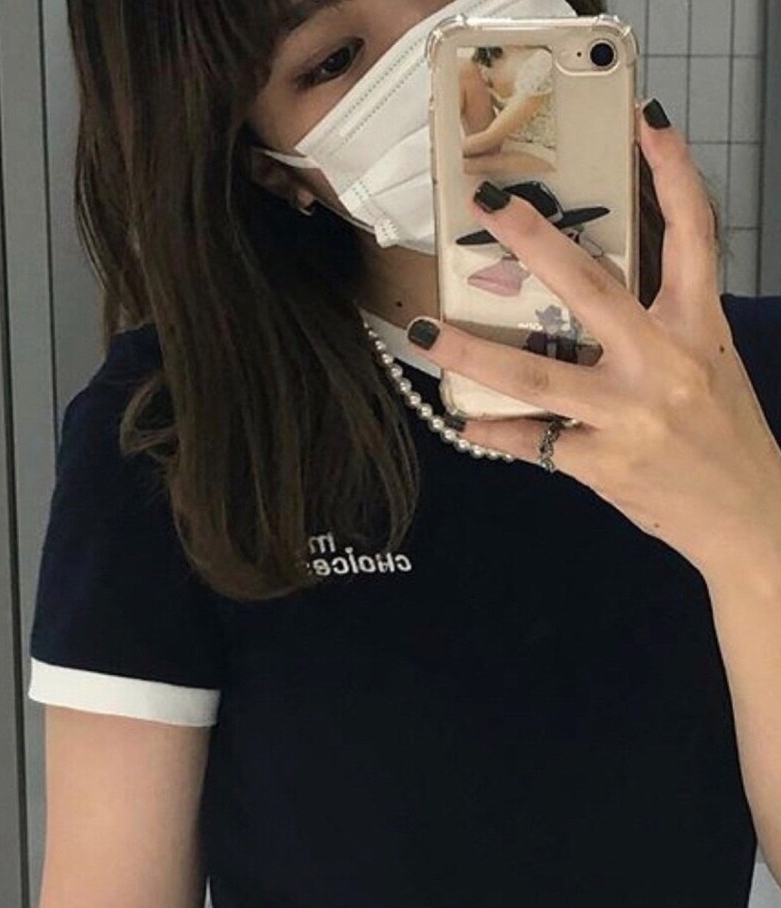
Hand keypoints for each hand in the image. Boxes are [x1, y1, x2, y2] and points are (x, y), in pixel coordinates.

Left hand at [409, 100, 780, 579]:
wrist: (747, 517)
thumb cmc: (723, 434)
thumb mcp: (708, 362)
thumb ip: (659, 325)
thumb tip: (592, 288)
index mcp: (698, 328)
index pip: (693, 236)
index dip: (674, 174)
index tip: (647, 124)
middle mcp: (662, 364)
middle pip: (591, 287)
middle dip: (535, 240)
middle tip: (486, 202)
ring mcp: (628, 416)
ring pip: (536, 374)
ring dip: (473, 352)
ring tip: (428, 332)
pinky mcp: (600, 464)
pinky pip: (531, 441)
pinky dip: (493, 429)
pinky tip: (464, 418)